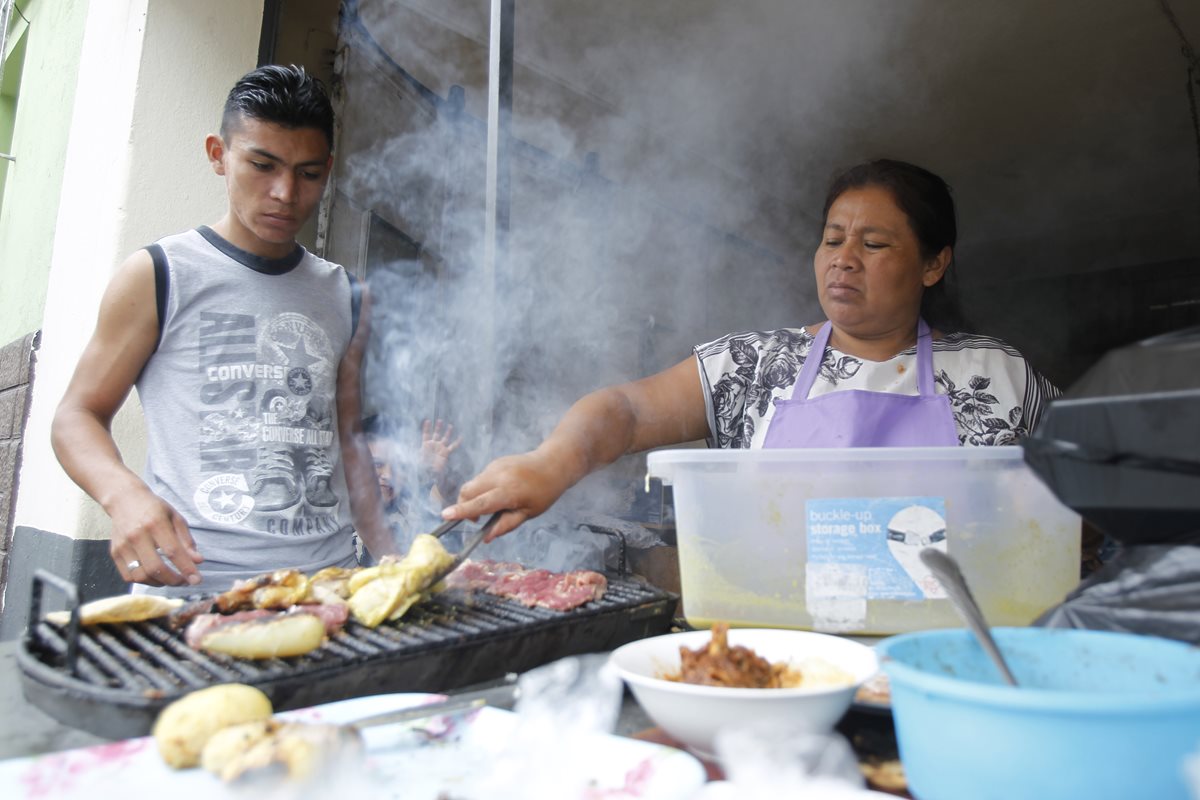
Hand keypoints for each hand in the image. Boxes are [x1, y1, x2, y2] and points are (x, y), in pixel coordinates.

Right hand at [107, 487, 203, 586]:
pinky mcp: (114, 553)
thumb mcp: (175, 518)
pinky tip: (154, 576)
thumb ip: (187, 540)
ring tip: (170, 579)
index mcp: (155, 523)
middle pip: (155, 567)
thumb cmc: (154, 509)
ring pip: (141, 575)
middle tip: (184, 581)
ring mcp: (123, 545)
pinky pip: (128, 576)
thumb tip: (198, 561)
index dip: (186, 568)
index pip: (173, 551)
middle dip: (173, 580)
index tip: (197, 580)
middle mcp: (137, 535)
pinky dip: (144, 581)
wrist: (124, 500)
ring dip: (159, 582)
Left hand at [419, 419, 461, 478]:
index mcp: (425, 445)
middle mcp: (433, 445)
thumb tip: (409, 445)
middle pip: (436, 434)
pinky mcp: (446, 453)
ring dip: (447, 432)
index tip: (428, 420)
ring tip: (450, 425)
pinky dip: (457, 442)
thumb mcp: (416, 457)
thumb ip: (413, 451)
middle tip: (440, 420)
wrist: (429, 473)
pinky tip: (461, 437)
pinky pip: (453, 447)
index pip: (426, 434)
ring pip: (445, 438)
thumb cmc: (422, 466)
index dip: (427, 428)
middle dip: (438, 427)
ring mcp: (440, 448)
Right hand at [440, 449, 572, 540]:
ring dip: (473, 498)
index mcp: (508, 492)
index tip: (446, 516)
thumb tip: (487, 538)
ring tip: (493, 506)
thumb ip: (506, 525)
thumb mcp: (528, 513)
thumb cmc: (544, 492)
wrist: (552, 463)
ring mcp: (495, 467)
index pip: (480, 503)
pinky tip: (498, 493)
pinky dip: (481, 489)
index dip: (462, 511)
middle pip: (468, 491)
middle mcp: (498, 477)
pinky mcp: (494, 463)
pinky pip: (480, 479)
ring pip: (472, 484)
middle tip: (477, 519)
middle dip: (464, 506)